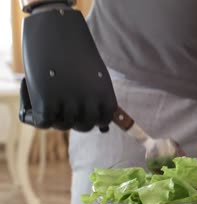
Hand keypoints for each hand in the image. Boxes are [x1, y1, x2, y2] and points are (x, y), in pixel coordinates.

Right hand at [20, 8, 116, 131]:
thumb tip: (103, 126)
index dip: (93, 119)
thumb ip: (98, 98)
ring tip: (49, 99)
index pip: (103, 121)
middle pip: (84, 126)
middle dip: (74, 120)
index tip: (84, 110)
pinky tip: (36, 103)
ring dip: (56, 117)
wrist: (56, 30)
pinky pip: (44, 122)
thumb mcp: (95, 75)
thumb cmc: (76, 51)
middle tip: (63, 104)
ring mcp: (69, 102)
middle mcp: (90, 101)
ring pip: (63, 125)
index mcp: (105, 94)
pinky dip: (39, 117)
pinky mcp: (47, 100)